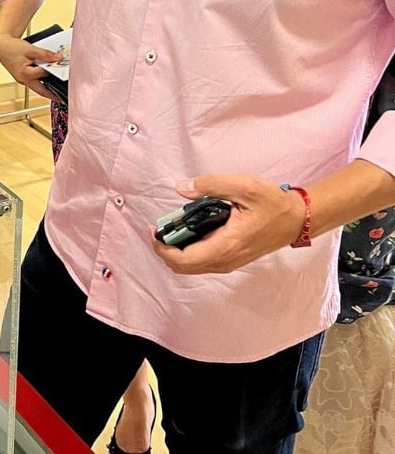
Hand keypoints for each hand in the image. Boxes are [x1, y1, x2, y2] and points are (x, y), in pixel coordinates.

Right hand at [0, 33, 61, 99]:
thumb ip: (45, 54)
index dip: (53, 69)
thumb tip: (58, 58)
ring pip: (37, 88)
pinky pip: (34, 83)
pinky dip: (41, 83)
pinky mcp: (22, 79)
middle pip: (41, 91)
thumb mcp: (30, 49)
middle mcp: (23, 80)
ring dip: (47, 90)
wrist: (1, 47)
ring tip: (57, 92)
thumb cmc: (12, 48)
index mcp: (25, 74)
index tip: (61, 67)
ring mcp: (22, 81)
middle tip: (62, 98)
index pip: (44, 74)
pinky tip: (46, 80)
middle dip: (52, 95)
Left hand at [150, 175, 306, 274]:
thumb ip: (211, 185)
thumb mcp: (244, 187)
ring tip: (171, 227)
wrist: (299, 220)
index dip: (163, 249)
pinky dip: (189, 250)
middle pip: (184, 267)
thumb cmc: (273, 204)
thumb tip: (182, 187)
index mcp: (226, 246)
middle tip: (158, 228)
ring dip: (177, 251)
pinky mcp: (233, 258)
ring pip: (194, 266)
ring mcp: (230, 262)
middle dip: (165, 251)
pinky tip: (189, 230)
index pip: (184, 260)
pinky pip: (203, 262)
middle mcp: (226, 260)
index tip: (154, 230)